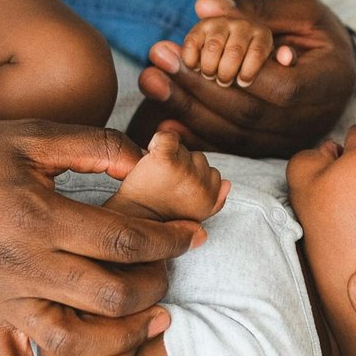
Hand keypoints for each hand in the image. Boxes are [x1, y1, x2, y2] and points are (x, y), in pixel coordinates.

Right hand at [0, 120, 201, 355]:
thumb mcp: (32, 136)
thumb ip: (94, 146)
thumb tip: (147, 158)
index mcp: (38, 217)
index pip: (123, 240)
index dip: (168, 239)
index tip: (194, 234)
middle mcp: (22, 267)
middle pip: (109, 295)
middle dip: (155, 285)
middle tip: (171, 270)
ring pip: (73, 342)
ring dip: (124, 340)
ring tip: (158, 322)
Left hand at [110, 132, 229, 222]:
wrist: (127, 218)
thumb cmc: (155, 218)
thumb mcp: (191, 216)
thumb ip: (214, 201)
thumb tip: (228, 184)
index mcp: (211, 200)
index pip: (213, 174)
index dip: (191, 180)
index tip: (175, 193)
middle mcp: (203, 187)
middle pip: (199, 159)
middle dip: (181, 168)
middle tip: (163, 185)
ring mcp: (186, 172)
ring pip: (185, 149)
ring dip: (170, 157)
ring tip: (155, 177)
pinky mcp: (166, 160)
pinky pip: (168, 137)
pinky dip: (158, 141)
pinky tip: (150, 156)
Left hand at [127, 0, 355, 157]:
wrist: (333, 66)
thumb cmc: (317, 30)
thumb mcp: (297, 7)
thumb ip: (255, 7)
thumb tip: (203, 8)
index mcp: (330, 82)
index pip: (282, 89)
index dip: (238, 74)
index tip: (193, 52)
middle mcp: (314, 121)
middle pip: (250, 116)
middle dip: (198, 88)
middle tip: (159, 58)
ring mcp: (292, 141)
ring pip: (236, 136)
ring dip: (188, 110)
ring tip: (152, 80)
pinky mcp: (271, 150)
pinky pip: (231, 147)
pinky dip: (196, 135)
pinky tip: (163, 120)